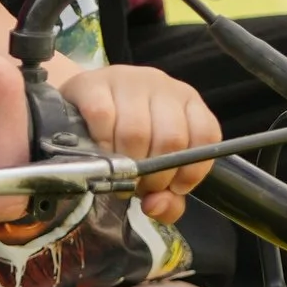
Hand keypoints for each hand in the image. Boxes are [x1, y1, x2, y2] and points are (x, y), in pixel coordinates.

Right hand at [46, 54, 221, 222]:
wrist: (80, 108)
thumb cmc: (126, 142)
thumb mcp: (155, 170)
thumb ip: (168, 200)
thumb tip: (156, 206)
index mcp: (188, 103)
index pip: (206, 135)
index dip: (191, 171)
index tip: (170, 188)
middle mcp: (164, 87)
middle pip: (171, 138)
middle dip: (154, 176)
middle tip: (137, 186)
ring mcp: (129, 80)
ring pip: (136, 131)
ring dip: (125, 165)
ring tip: (117, 173)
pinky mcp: (95, 83)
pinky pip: (102, 116)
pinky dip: (102, 144)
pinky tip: (100, 152)